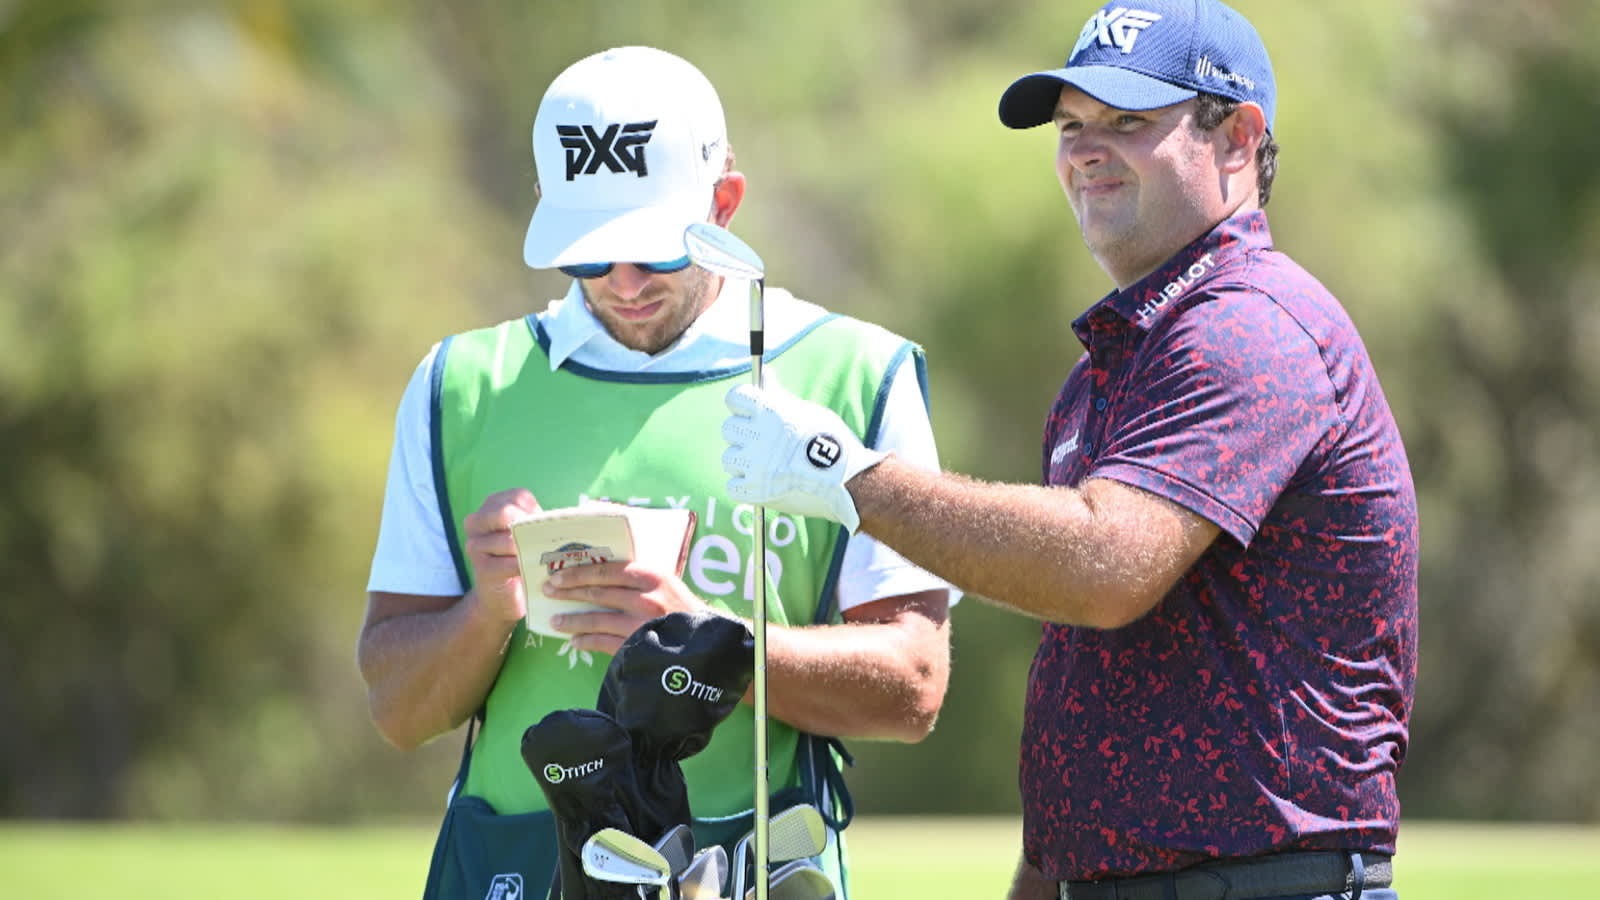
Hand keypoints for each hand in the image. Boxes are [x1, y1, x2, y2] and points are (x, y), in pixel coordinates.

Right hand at [462, 488, 542, 626]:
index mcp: (490, 506)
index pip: (518, 496)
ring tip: (544, 559)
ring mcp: (475, 546)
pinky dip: (526, 568)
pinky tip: (535, 572)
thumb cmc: (520, 559)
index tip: (543, 527)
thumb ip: (539, 521)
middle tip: (542, 542)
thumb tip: (575, 514)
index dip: (536, 511)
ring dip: (531, 551)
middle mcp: (476, 522)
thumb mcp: (527, 535)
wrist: (501, 598)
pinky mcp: (482, 570)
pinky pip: (510, 564)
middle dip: (529, 527)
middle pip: (506, 512)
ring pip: (509, 540)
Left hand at [543, 561, 713, 655]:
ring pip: (597, 619)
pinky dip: (586, 642)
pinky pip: (605, 643)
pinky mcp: (639, 646)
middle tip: (548, 592)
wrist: (708, 640)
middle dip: (568, 592)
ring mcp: (642, 624)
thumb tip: (597, 571)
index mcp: (652, 576)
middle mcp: (646, 598)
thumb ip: (637, 576)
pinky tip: (575, 642)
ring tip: (555, 622)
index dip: (578, 573)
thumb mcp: (665, 583)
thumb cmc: (681, 608)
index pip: (607, 570)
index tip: (558, 575)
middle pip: (598, 592)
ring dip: (572, 621)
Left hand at [721, 378, 885, 532]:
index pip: (735, 397)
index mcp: (771, 411)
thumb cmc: (832, 442)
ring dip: (744, 463)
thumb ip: (778, 395)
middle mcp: (758, 435)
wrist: (850, 481)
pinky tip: (765, 484)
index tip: (750, 413)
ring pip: (729, 459)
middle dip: (744, 436)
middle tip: (765, 445)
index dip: (741, 405)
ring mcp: (754, 464)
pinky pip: (733, 486)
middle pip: (729, 428)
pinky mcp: (754, 491)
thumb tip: (763, 371)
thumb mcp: (807, 412)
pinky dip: (746, 487)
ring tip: (767, 467)